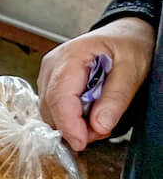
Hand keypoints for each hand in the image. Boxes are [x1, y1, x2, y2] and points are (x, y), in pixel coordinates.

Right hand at [38, 17, 154, 151]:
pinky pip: (53, 110)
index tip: (82, 143)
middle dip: (74, 128)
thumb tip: (99, 126)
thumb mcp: (132, 69)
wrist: (123, 35)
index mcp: (71, 56)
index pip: (60, 99)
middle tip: (102, 129)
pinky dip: (70, 119)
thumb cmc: (128, 46)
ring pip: (50, 114)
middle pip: (52, 109)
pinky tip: (88, 113)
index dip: (69, 125)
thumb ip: (116, 98)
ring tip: (98, 118)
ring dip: (72, 125)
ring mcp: (48, 75)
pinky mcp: (50, 85)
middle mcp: (52, 66)